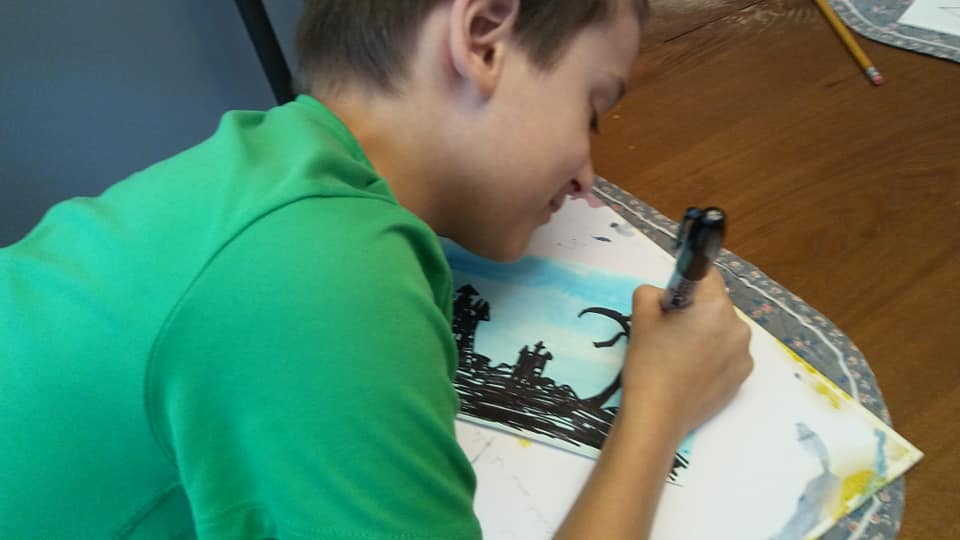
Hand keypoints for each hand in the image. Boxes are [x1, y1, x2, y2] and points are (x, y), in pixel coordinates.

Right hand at [620, 268, 752, 438]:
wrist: (657, 415)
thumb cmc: (648, 362)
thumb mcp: (641, 316)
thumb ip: (651, 292)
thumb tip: (664, 297)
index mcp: (717, 307)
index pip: (706, 276)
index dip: (685, 285)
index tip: (671, 303)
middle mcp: (739, 328)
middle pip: (716, 306)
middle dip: (696, 313)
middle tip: (669, 334)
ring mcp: (744, 356)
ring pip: (722, 331)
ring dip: (706, 335)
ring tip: (680, 357)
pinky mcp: (743, 379)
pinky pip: (727, 356)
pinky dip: (713, 358)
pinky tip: (691, 373)